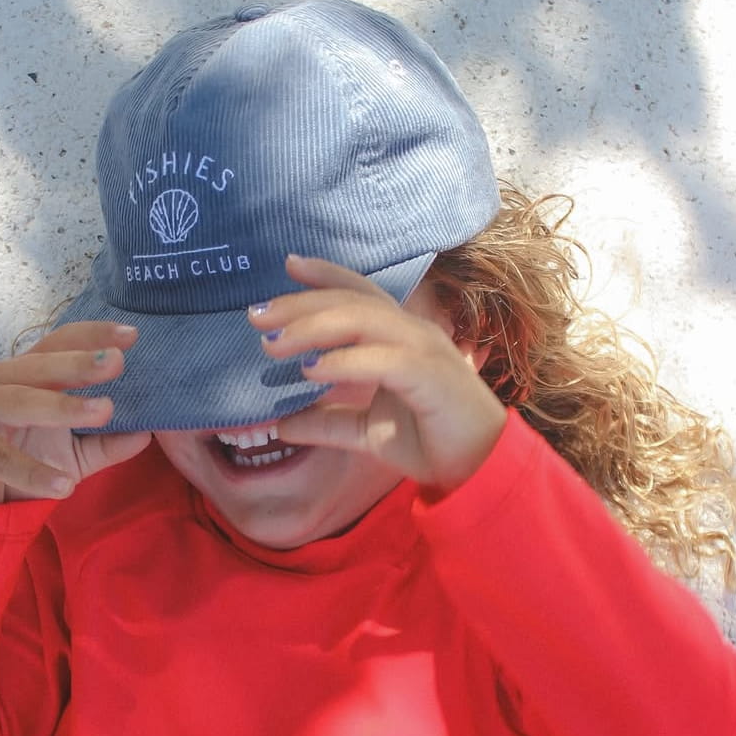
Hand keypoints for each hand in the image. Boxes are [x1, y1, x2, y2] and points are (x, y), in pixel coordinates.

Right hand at [0, 322, 149, 504]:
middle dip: (80, 363)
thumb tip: (150, 435)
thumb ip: (105, 444)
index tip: (131, 336)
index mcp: (24, 373)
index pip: (59, 344)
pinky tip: (64, 485)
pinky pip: (2, 459)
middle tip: (117, 362)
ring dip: (63, 407)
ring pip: (21, 404)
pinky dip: (33, 473)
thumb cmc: (16, 461)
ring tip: (103, 412)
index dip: (92, 337)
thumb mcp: (69, 455)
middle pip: (41, 366)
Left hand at [249, 255, 506, 492]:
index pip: (359, 293)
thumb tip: (283, 423)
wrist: (478, 469)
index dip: (326, 276)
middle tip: (256, 316)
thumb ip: (328, 423)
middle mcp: (411, 333)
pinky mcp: (431, 377)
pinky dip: (346, 361)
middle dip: (301, 304)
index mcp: (399, 337)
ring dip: (314, 328)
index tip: (288, 265)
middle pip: (351, 302)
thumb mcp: (366, 432)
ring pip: (364, 320)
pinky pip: (383, 360)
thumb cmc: (431, 441)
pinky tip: (312, 370)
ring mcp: (424, 351)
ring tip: (274, 343)